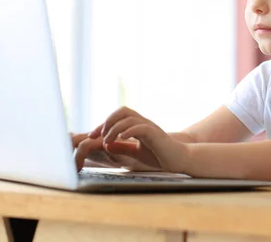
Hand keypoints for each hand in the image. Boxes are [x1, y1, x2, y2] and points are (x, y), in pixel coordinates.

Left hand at [75, 107, 189, 172]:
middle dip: (107, 121)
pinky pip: (141, 127)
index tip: (91, 136)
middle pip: (123, 111)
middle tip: (97, 135)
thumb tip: (106, 145)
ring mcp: (150, 127)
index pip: (118, 117)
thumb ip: (122, 148)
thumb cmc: (159, 156)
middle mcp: (143, 123)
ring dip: (114, 128)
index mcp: (138, 126)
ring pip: (130, 118)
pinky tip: (122, 138)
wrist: (179, 160)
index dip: (103, 124)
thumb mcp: (135, 152)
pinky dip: (129, 131)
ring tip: (107, 141)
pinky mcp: (156, 134)